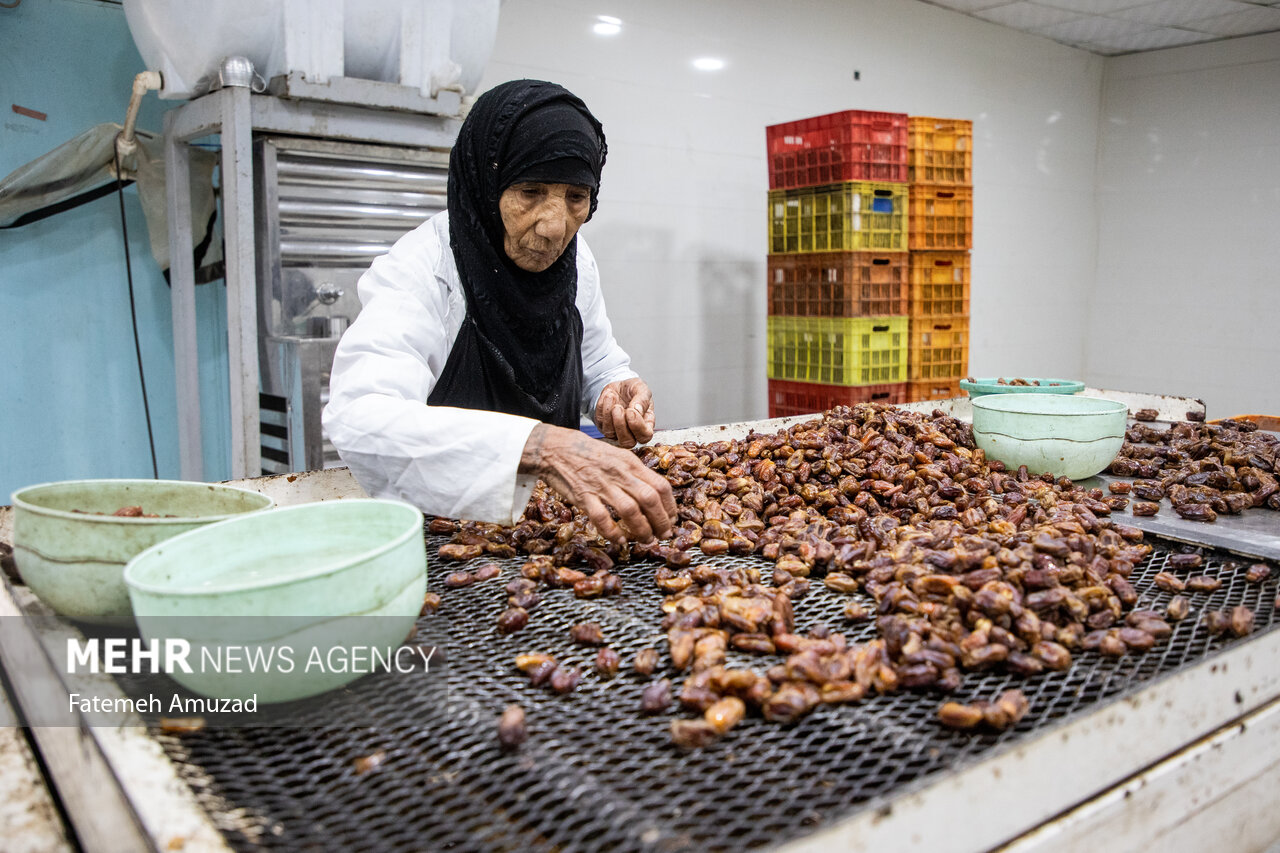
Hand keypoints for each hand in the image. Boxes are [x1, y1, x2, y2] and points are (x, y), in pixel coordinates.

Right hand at [519, 424, 675, 545]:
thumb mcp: (617, 455)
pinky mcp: (583, 496)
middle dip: (661, 522)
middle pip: (649, 499)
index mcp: (630, 462)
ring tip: (646, 540)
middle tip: (664, 535)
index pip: (660, 485)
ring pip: (630, 511)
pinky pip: (602, 518)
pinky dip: (613, 533)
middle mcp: (619, 473)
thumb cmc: (587, 453)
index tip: (672, 519)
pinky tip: (619, 541)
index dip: (670, 506)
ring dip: (642, 530)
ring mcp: (601, 485)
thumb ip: (634, 473)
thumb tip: (653, 494)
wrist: (555, 448)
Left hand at [595, 377, 655, 447]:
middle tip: (618, 408)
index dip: (638, 427)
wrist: (618, 385)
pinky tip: (608, 396)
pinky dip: (602, 408)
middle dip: (621, 426)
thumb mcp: (641, 388)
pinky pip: (601, 422)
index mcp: (646, 424)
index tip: (631, 411)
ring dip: (609, 415)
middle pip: (627, 442)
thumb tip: (638, 410)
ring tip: (612, 396)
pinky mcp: (603, 426)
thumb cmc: (633, 390)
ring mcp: (616, 431)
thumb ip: (642, 399)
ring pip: (611, 434)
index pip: (645, 436)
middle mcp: (632, 431)